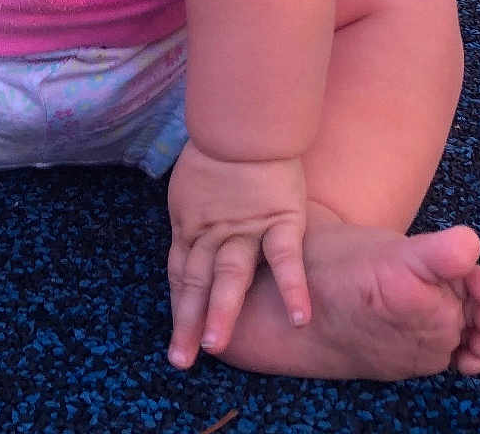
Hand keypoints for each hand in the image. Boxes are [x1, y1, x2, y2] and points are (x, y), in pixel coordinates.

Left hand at [165, 140, 310, 367]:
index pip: (181, 271)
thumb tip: (195, 222)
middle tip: (181, 359)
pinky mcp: (279, 220)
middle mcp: (212, 232)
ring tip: (215, 348)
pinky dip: (292, 288)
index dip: (180, 303)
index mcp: (191, 223)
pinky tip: (300, 319)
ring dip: (222, 312)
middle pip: (197, 282)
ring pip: (230, 276)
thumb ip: (195, 207)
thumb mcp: (192, 179)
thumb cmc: (219, 142)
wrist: (243, 120)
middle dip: (188, 321)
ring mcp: (244, 229)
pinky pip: (285, 259)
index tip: (178, 333)